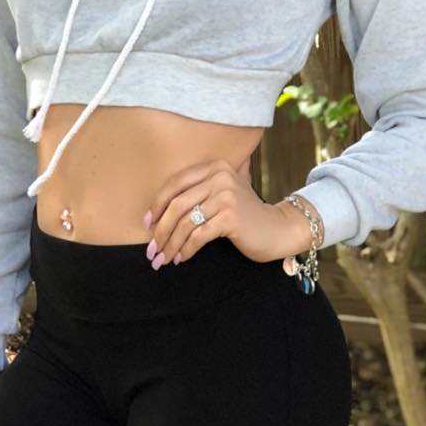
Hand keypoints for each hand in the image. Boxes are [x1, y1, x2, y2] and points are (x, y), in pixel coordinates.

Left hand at [143, 157, 308, 266]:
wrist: (277, 229)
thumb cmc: (244, 215)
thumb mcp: (222, 194)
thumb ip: (197, 192)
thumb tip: (155, 214)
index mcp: (215, 167)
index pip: (175, 183)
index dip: (157, 204)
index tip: (148, 224)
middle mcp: (220, 177)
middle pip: (177, 205)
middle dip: (160, 230)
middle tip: (152, 249)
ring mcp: (226, 196)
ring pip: (185, 223)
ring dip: (170, 244)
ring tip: (163, 258)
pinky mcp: (230, 217)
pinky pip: (198, 235)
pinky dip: (186, 249)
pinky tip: (182, 258)